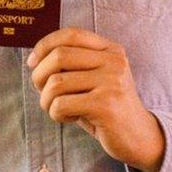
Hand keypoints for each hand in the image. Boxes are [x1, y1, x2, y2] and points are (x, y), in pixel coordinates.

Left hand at [27, 27, 165, 171]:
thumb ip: (73, 65)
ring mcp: (111, 82)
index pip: (71, 34)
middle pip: (59, 56)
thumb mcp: (94, 79)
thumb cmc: (107, 109)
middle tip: (44, 93)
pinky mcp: (105, 105)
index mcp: (111, 50)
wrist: (139, 137)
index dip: (45, 45)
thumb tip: (35, 60)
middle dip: (40, 76)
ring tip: (58, 109)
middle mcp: (114, 61)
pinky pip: (61, 104)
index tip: (32, 63)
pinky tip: (70, 118)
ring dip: (47, 101)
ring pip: (56, 83)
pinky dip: (56, 114)